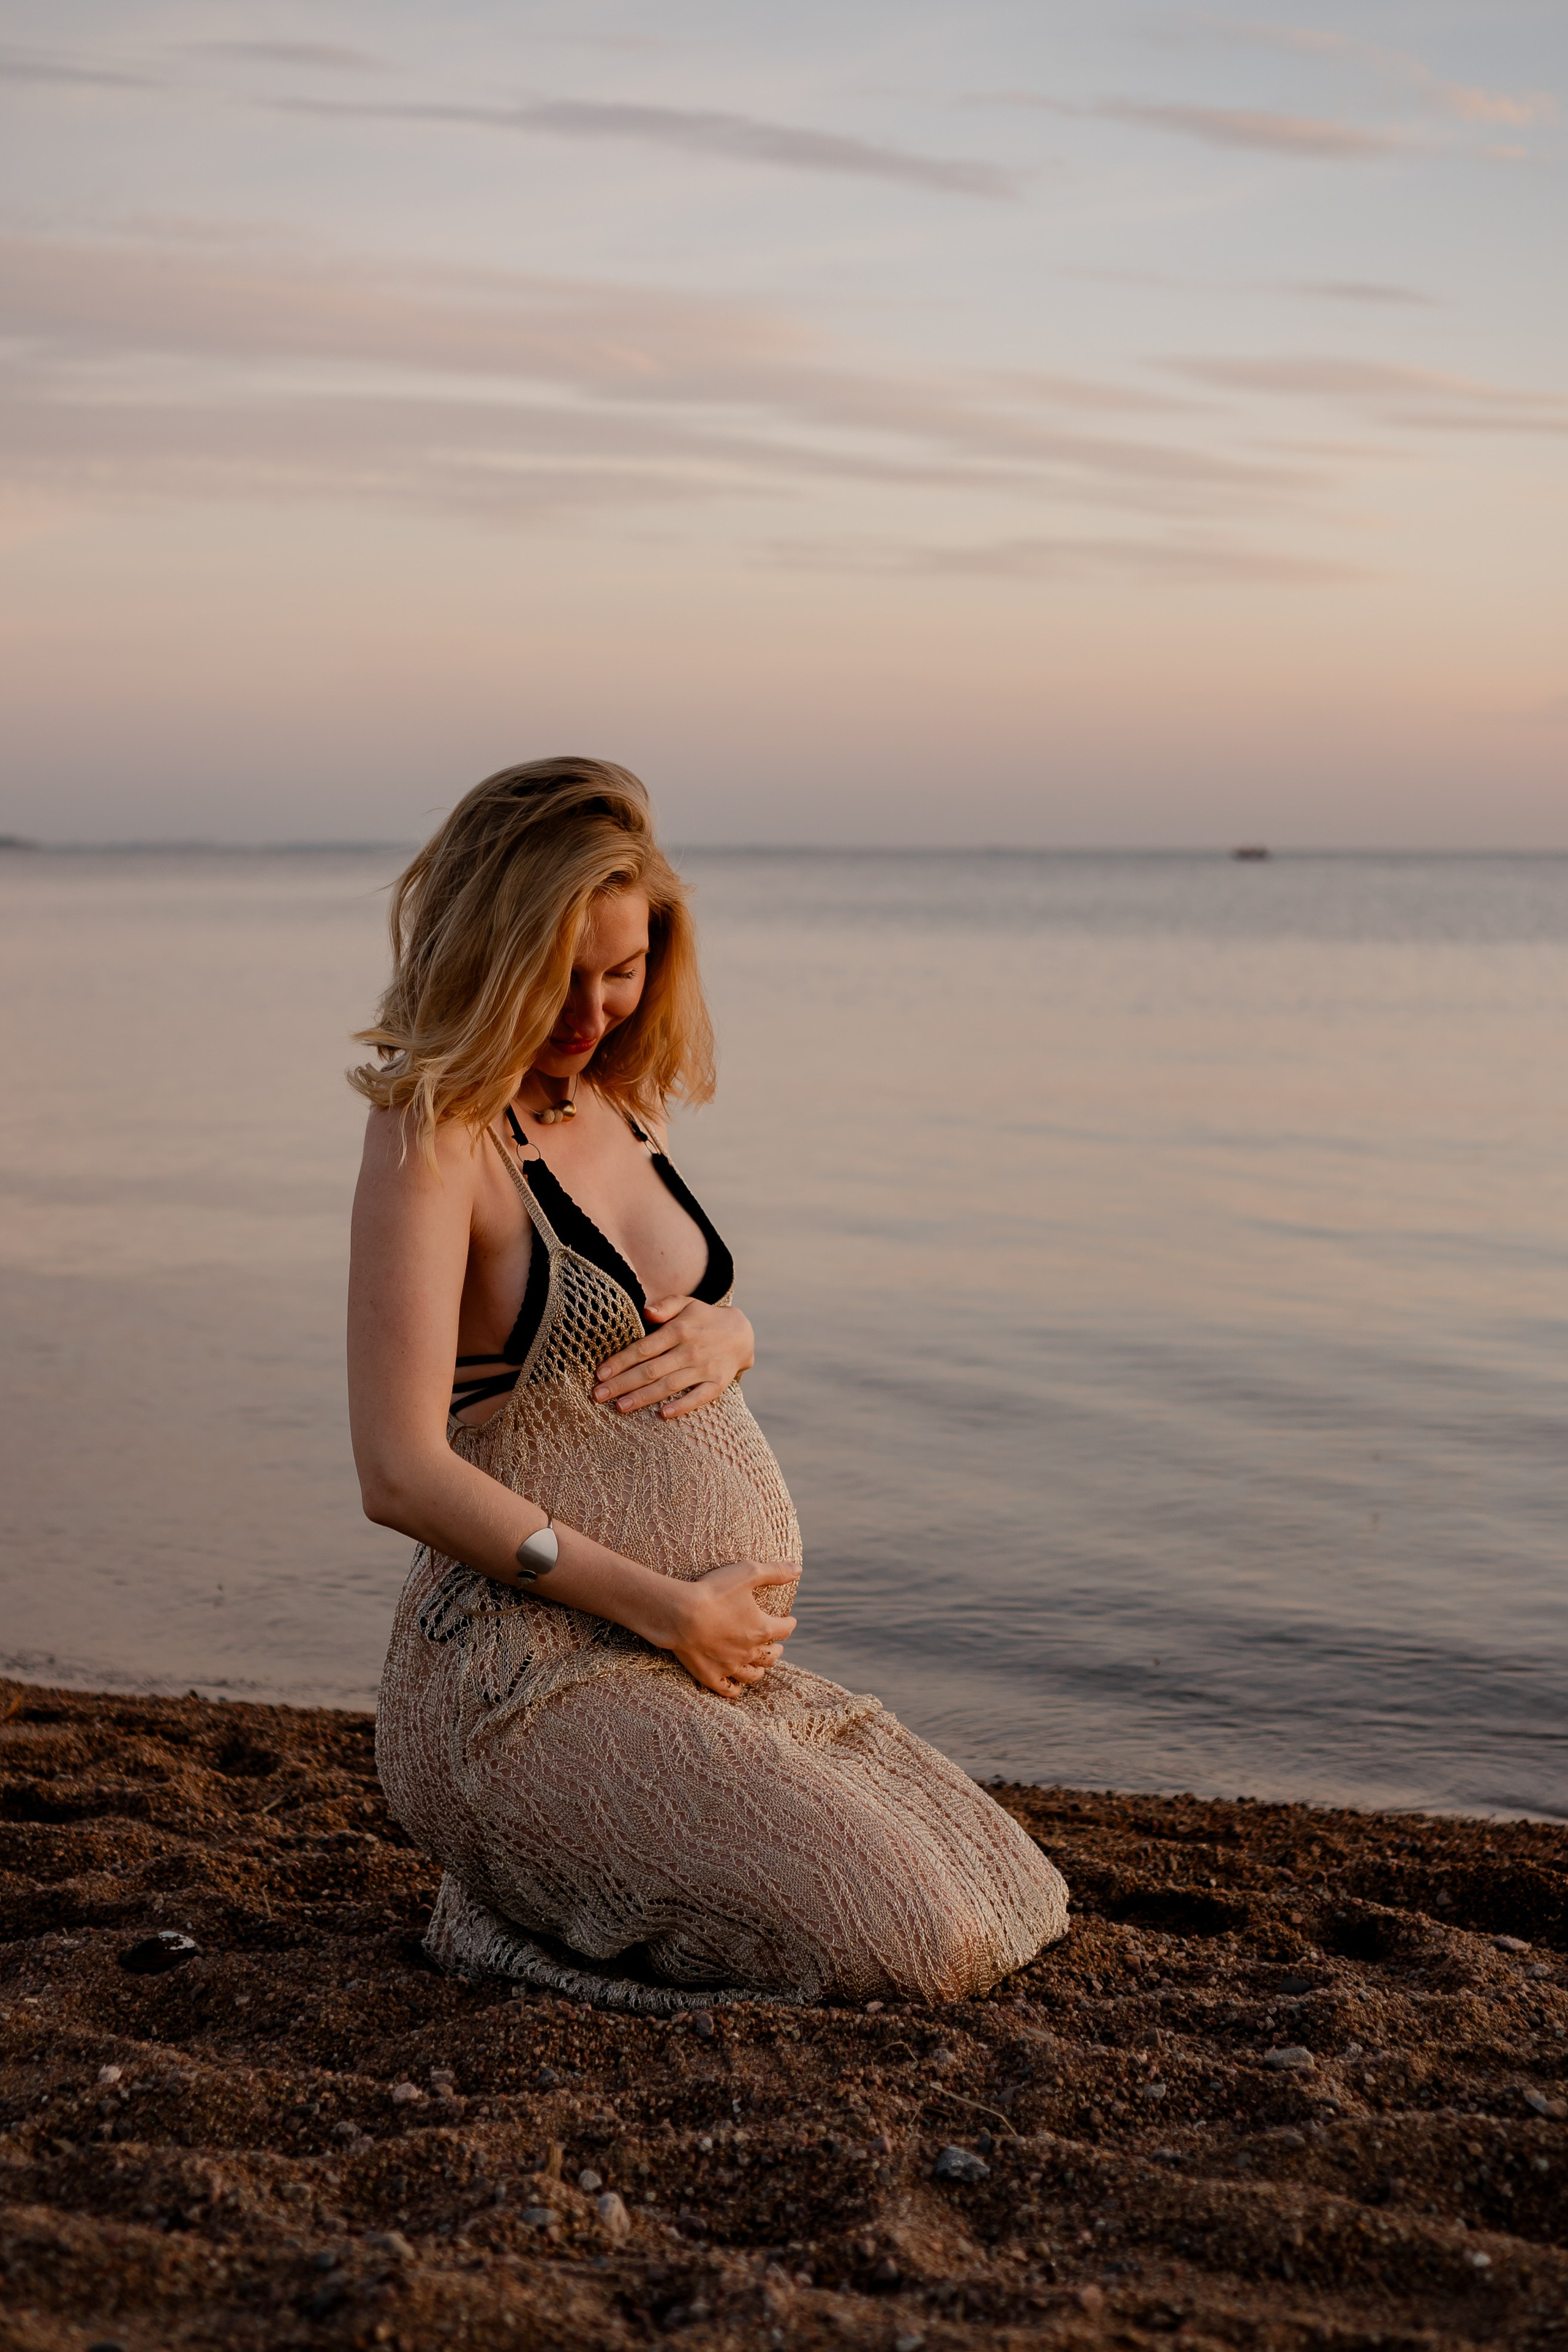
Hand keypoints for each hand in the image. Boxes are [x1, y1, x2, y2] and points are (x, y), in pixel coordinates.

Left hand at [593, 1297, 754, 1419]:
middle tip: (598, 1396)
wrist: (742, 1333)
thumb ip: (665, 1305)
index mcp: (679, 1330)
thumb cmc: (703, 1318)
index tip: (600, 1374)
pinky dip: (682, 1406)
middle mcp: (690, 1350)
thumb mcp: (686, 1303)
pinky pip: (699, 1398)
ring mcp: (705, 1368)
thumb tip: (646, 1312)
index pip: (643, 1349)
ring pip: (669, 1386)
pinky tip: (663, 1415)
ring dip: (643, 1397)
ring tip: (620, 1407)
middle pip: (651, 1370)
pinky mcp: (717, 1383)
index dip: (620, 1362)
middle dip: (622, 1384)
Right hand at [652, 1561, 798, 1700]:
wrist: (680, 1614)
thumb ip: (775, 1571)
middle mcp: (750, 1651)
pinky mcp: (711, 1675)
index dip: (789, 1623)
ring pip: (753, 1674)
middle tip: (776, 1646)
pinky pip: (728, 1690)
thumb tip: (798, 1569)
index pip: (785, 1629)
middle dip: (776, 1649)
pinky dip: (735, 1689)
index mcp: (762, 1628)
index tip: (789, 1620)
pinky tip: (737, 1687)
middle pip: (771, 1655)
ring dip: (760, 1669)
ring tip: (761, 1664)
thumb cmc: (714, 1592)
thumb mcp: (748, 1573)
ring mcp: (731, 1666)